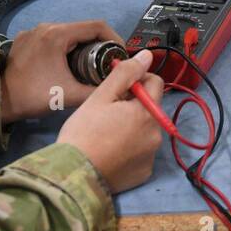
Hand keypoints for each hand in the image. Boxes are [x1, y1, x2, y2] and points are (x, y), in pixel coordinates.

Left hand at [0, 19, 122, 122]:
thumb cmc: (34, 95)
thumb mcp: (70, 95)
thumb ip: (97, 90)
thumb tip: (116, 86)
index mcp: (58, 35)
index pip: (97, 26)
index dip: (114, 38)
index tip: (120, 55)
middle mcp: (46, 27)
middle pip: (82, 29)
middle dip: (98, 45)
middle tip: (106, 64)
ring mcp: (33, 32)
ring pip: (67, 34)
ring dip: (81, 47)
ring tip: (88, 67)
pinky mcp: (24, 40)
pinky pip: (52, 39)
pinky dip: (64, 49)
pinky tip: (65, 66)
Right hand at [58, 50, 164, 192]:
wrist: (73, 175)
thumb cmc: (84, 132)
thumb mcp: (102, 96)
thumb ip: (126, 73)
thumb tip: (147, 56)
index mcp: (148, 112)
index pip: (155, 82)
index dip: (136, 80)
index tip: (117, 89)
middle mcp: (157, 134)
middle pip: (150, 108)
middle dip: (133, 106)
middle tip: (106, 113)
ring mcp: (151, 156)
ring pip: (145, 130)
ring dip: (132, 127)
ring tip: (105, 134)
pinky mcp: (144, 173)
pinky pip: (141, 152)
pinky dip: (130, 149)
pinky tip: (110, 151)